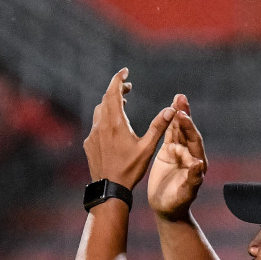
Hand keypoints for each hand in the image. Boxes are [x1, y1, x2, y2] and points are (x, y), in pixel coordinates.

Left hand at [83, 69, 174, 191]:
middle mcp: (101, 125)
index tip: (125, 71)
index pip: (114, 92)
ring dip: (110, 104)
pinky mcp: (89, 143)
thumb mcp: (147, 147)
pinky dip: (104, 118)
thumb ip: (159, 126)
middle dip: (117, 90)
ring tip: (122, 104)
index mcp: (115, 122)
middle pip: (106, 99)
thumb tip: (171, 109)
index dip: (119, 79)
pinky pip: (96, 125)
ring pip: (100, 111)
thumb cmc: (130, 169)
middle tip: (128, 87)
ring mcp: (92, 134)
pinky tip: (112, 127)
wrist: (110, 188)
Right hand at [148, 94, 207, 220]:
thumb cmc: (177, 204)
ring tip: (177, 97)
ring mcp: (179, 152)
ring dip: (178, 114)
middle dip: (185, 115)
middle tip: (181, 99)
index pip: (194, 142)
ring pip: (179, 130)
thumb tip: (199, 164)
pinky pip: (169, 134)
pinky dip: (169, 122)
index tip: (182, 117)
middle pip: (188, 131)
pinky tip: (169, 109)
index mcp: (197, 163)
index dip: (189, 128)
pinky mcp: (168, 152)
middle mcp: (190, 155)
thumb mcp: (185, 194)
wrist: (166, 208)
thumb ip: (193, 180)